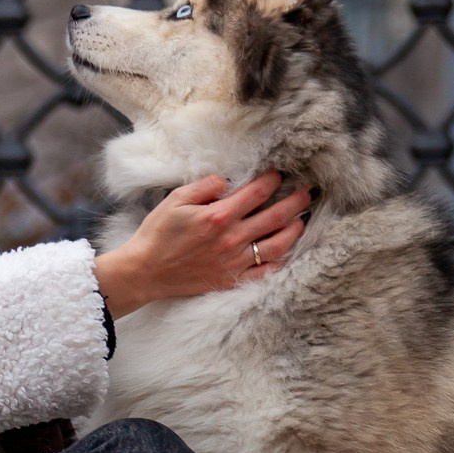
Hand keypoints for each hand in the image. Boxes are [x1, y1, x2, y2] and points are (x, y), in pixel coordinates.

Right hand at [95, 171, 312, 318]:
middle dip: (296, 200)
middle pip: (276, 216)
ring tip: (302, 218)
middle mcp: (232, 238)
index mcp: (218, 216)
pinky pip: (265, 272)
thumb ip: (205, 186)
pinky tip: (286, 250)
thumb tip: (229, 180)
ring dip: (295, 229)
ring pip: (277, 244)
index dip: (273, 180)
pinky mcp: (231, 279)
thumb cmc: (158, 233)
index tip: (280, 173)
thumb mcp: (176, 200)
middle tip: (309, 190)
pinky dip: (281, 261)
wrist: (145, 271)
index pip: (257, 192)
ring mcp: (234, 261)